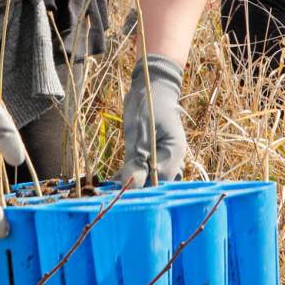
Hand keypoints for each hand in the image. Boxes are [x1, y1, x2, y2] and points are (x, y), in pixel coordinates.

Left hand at [119, 55, 185, 186]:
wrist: (151, 88)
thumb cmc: (148, 106)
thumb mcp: (140, 134)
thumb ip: (137, 161)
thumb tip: (131, 186)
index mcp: (174, 155)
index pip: (159, 184)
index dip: (141, 191)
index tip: (121, 195)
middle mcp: (171, 161)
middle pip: (154, 186)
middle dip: (135, 191)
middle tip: (113, 194)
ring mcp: (162, 159)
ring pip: (146, 181)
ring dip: (130, 186)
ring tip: (110, 188)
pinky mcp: (150, 157)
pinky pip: (141, 173)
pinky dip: (128, 177)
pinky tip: (113, 180)